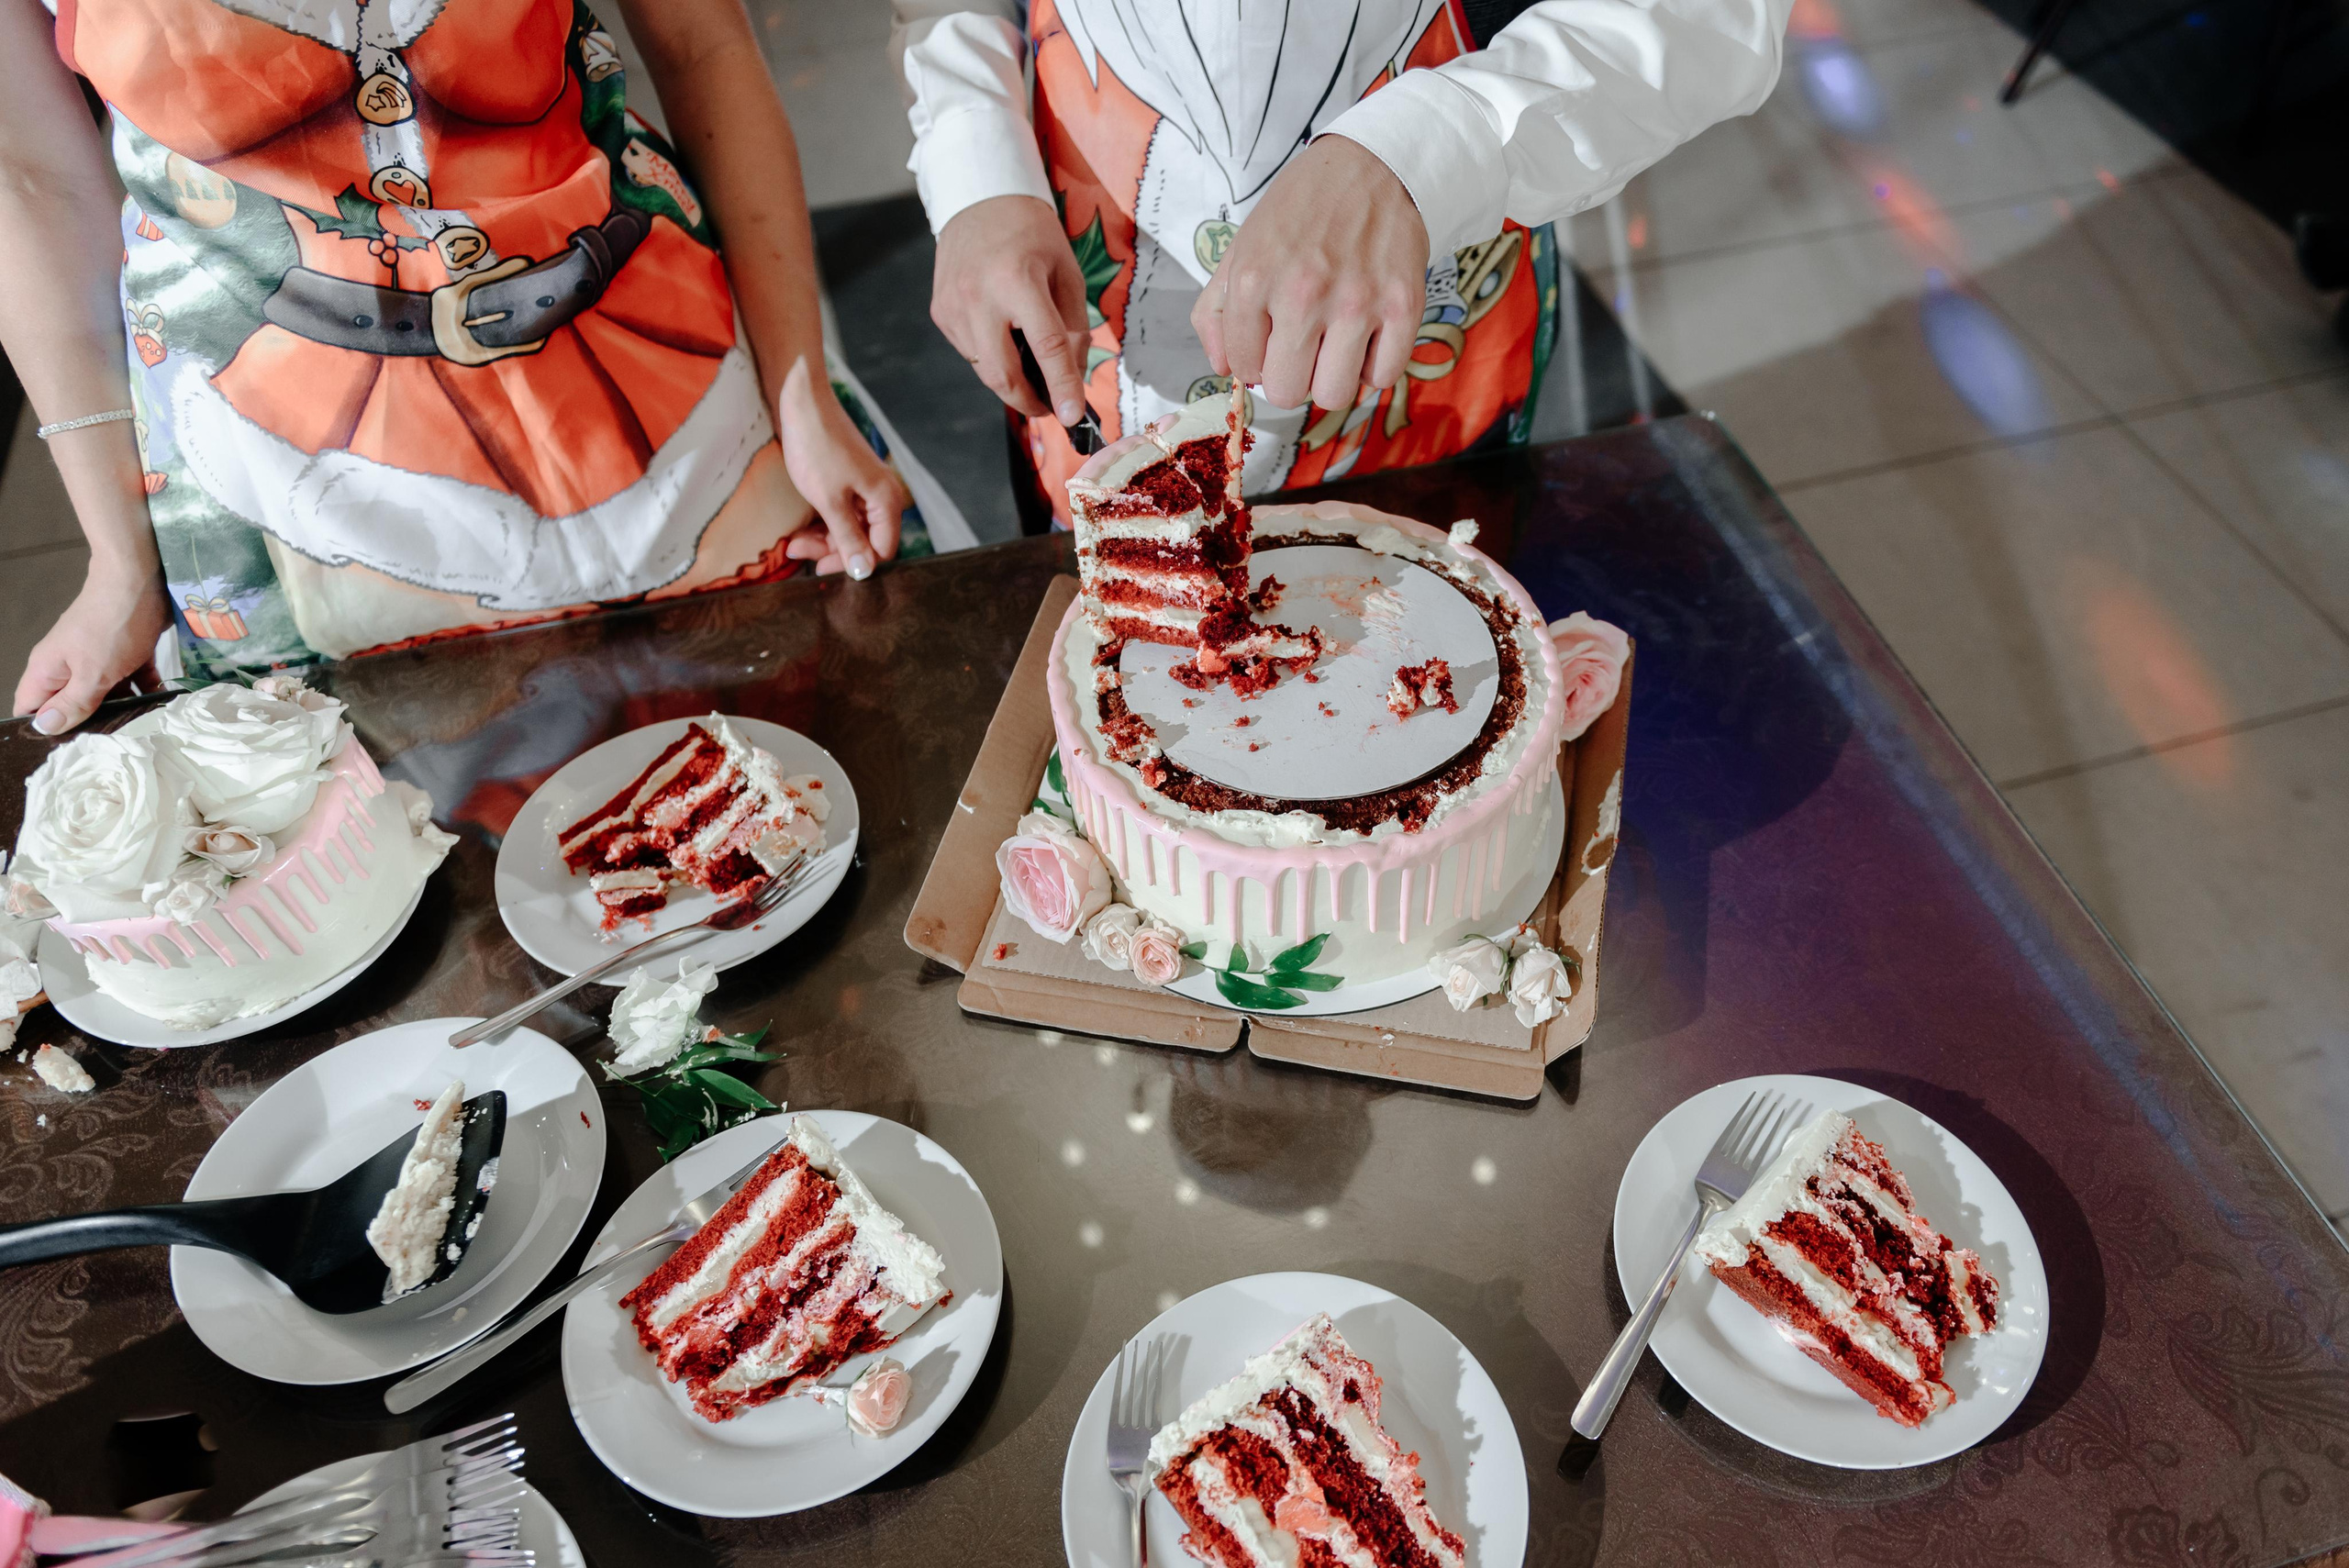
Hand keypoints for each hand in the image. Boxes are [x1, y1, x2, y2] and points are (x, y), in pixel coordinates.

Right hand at [12, 556, 168, 733]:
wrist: (140, 579)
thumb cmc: (112, 626)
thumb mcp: (92, 674)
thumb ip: (72, 703)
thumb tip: (44, 727)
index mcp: (47, 670)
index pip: (30, 707)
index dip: (43, 728)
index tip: (65, 747)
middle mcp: (67, 664)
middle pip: (70, 702)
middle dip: (89, 721)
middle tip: (113, 741)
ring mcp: (96, 656)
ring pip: (105, 691)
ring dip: (123, 706)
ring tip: (144, 725)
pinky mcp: (124, 650)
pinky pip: (131, 676)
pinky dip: (145, 687)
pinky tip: (164, 699)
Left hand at [775, 358, 909, 579]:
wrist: (804, 402)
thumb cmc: (818, 447)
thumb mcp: (830, 501)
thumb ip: (849, 538)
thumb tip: (865, 571)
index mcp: (887, 501)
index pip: (882, 550)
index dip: (855, 565)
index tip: (822, 571)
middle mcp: (883, 497)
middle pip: (866, 541)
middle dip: (833, 552)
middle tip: (800, 555)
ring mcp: (866, 489)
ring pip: (851, 530)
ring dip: (823, 541)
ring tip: (794, 545)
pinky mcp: (850, 483)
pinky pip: (843, 514)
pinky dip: (823, 524)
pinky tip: (801, 532)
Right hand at [931, 195, 1090, 424]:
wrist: (980, 199)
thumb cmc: (1033, 235)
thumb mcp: (1066, 273)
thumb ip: (1073, 329)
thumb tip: (1071, 380)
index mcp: (1018, 280)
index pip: (1045, 347)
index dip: (1061, 386)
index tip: (1071, 417)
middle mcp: (978, 297)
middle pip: (1002, 375)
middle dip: (1028, 401)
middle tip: (1048, 405)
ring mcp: (953, 307)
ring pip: (985, 368)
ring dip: (1011, 374)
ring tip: (1026, 350)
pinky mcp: (940, 312)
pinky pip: (970, 351)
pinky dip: (992, 353)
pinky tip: (1000, 326)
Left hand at [1194, 135, 1428, 411]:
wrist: (1372, 164)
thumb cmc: (1301, 210)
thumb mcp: (1242, 247)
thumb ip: (1215, 311)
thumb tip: (1223, 368)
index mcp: (1255, 279)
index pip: (1244, 368)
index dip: (1256, 360)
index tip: (1271, 339)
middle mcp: (1303, 293)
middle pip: (1287, 392)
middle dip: (1291, 376)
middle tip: (1302, 347)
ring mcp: (1356, 302)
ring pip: (1334, 394)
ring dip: (1331, 377)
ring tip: (1334, 346)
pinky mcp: (1402, 305)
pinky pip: (1382, 377)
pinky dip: (1372, 368)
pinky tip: (1366, 341)